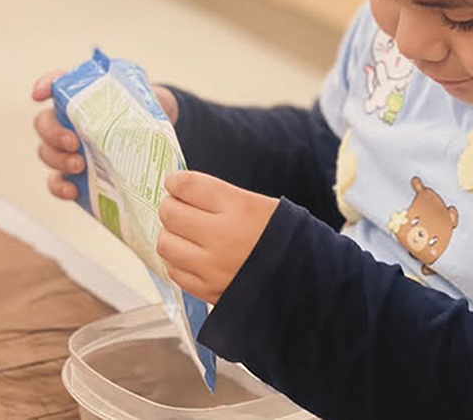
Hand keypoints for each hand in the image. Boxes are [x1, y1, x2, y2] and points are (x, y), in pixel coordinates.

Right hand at [32, 72, 178, 199]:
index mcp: (81, 96)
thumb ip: (143, 96)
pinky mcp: (74, 175)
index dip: (45, 85)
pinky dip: (60, 187)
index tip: (39, 95)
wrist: (155, 137)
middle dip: (53, 133)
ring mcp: (68, 149)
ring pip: (47, 153)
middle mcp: (68, 120)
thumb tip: (157, 104)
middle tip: (74, 142)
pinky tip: (73, 191)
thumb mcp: (146, 97)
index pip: (56, 84)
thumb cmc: (144, 111)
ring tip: (79, 165)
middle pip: (44, 124)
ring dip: (58, 160)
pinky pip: (57, 182)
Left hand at [156, 171, 279, 303]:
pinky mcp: (208, 290)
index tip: (176, 182)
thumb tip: (186, 190)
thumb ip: (223, 197)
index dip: (176, 181)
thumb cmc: (288, 239)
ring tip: (184, 233)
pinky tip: (190, 256)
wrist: (306, 281)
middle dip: (171, 205)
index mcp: (240, 208)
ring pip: (165, 244)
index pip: (188, 186)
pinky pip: (174, 272)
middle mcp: (222, 236)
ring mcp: (212, 267)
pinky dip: (177, 261)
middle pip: (170, 213)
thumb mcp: (264, 205)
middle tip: (179, 206)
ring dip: (171, 235)